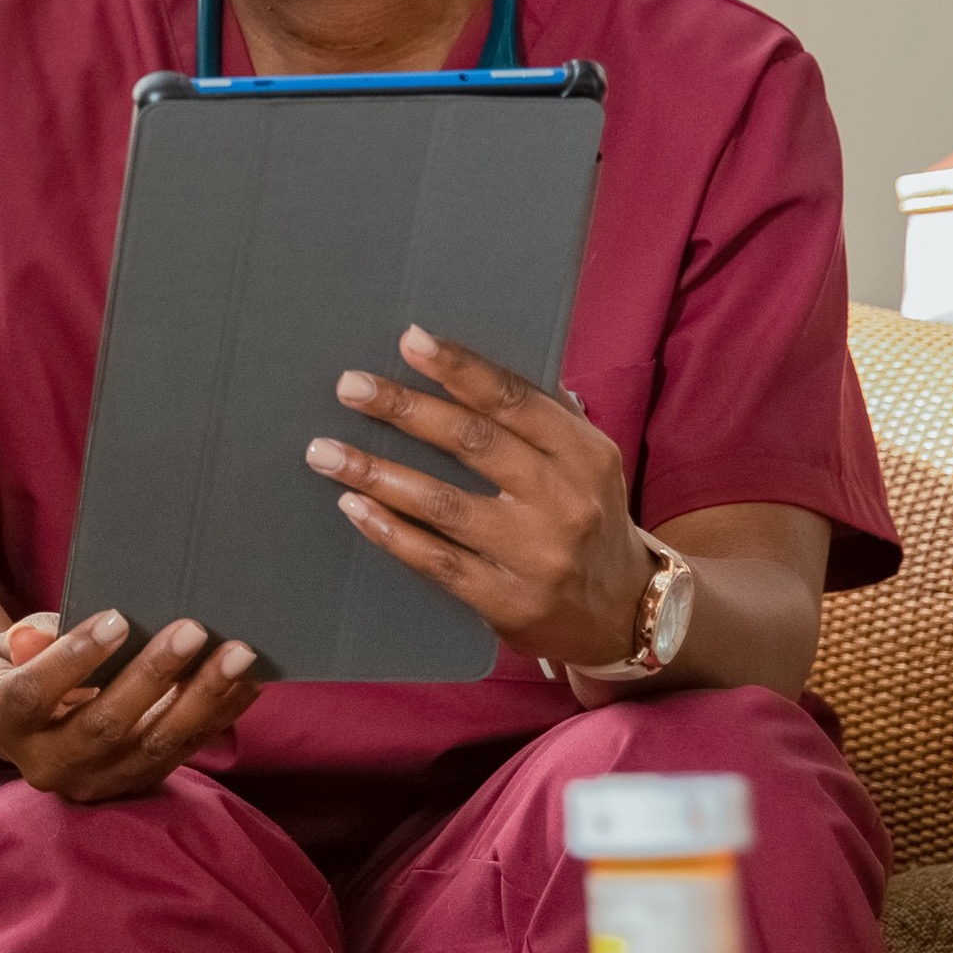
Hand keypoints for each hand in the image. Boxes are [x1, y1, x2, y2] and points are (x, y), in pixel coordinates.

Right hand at [0, 606, 261, 804]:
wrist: (23, 725)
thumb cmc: (20, 668)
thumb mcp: (7, 648)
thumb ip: (29, 641)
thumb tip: (46, 635)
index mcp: (6, 722)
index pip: (36, 693)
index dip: (76, 657)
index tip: (119, 618)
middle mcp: (48, 764)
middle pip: (105, 725)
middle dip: (154, 675)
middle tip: (194, 630)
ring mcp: (94, 782)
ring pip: (154, 745)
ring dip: (201, 699)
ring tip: (238, 656)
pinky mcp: (133, 785)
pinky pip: (183, 751)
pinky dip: (218, 715)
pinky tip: (246, 682)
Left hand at [309, 325, 655, 671]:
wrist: (626, 612)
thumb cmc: (588, 518)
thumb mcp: (587, 463)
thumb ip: (542, 418)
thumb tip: (472, 366)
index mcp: (584, 454)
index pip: (514, 400)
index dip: (461, 368)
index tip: (410, 340)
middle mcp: (564, 501)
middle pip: (472, 443)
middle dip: (404, 409)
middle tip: (350, 386)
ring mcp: (536, 555)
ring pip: (443, 504)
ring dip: (377, 473)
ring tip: (325, 451)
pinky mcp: (508, 601)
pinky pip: (437, 561)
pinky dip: (390, 532)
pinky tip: (354, 507)